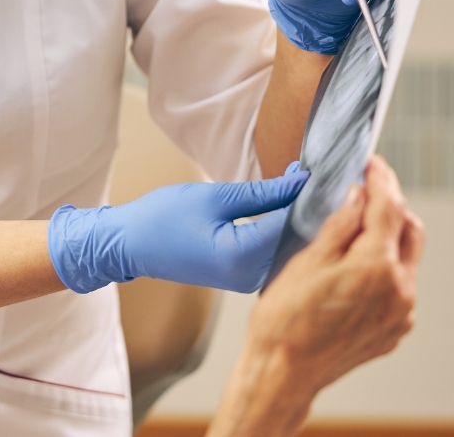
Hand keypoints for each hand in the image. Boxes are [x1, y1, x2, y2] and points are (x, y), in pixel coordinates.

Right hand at [47, 165, 308, 294]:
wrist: (130, 245)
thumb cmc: (163, 218)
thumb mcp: (215, 196)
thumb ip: (262, 192)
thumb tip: (300, 181)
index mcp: (240, 257)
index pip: (292, 224)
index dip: (310, 196)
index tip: (323, 171)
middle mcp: (249, 277)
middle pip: (297, 241)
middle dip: (310, 207)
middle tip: (317, 174)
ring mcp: (247, 281)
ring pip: (289, 249)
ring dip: (299, 218)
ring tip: (303, 185)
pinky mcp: (243, 278)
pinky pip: (275, 254)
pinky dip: (284, 229)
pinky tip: (287, 206)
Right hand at [208, 156, 422, 436]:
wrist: (283, 372)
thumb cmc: (284, 317)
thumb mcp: (306, 258)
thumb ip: (340, 223)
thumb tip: (359, 193)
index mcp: (377, 265)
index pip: (389, 206)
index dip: (381, 178)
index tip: (372, 163)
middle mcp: (400, 289)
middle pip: (410, 230)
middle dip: (391, 206)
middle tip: (364, 192)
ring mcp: (401, 313)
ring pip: (406, 260)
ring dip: (387, 239)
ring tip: (353, 233)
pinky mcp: (394, 330)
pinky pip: (398, 288)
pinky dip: (383, 269)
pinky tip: (353, 270)